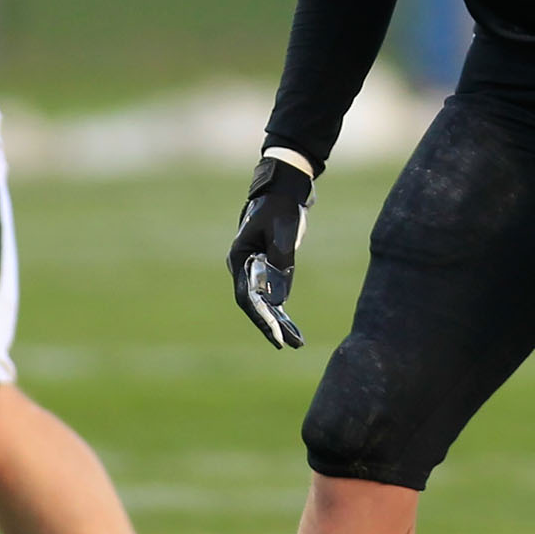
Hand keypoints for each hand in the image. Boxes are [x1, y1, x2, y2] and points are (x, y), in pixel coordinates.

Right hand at [227, 155, 313, 348]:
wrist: (283, 187)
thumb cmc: (281, 208)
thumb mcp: (283, 234)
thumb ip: (281, 264)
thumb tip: (280, 300)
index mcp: (239, 258)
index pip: (248, 297)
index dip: (262, 318)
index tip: (275, 335)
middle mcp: (242, 266)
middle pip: (254, 304)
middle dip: (270, 326)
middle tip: (287, 345)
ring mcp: (252, 267)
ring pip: (262, 301)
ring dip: (277, 321)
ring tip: (295, 342)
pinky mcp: (265, 265)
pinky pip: (271, 292)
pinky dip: (281, 308)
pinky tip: (291, 325)